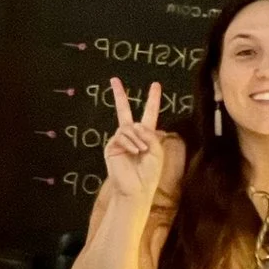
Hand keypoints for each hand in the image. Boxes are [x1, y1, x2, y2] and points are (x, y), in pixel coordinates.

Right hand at [102, 77, 167, 202]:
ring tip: (141, 152)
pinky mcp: (112, 147)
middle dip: (119, 95)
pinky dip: (130, 143)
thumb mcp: (157, 151)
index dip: (153, 100)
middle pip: (124, 111)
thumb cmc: (149, 173)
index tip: (155, 86)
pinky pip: (121, 136)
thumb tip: (134, 126)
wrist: (136, 189)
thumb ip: (149, 134)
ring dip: (137, 139)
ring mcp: (120, 140)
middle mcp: (131, 136)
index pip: (149, 114)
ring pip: (128, 127)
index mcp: (145, 136)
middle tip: (114, 80)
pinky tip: (135, 152)